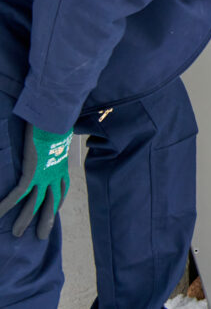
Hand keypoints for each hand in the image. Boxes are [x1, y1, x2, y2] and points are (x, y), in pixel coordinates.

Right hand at [0, 124, 71, 238]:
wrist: (55, 117)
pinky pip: (17, 195)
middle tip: (41, 236)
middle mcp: (55, 174)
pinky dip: (6, 206)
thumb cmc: (54, 121)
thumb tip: (46, 137)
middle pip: (52, 202)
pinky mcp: (32, 173)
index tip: (55, 210)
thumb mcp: (56, 134)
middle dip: (47, 219)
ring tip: (18, 234)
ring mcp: (44, 175)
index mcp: (61, 165)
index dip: (58, 201)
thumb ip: (51, 142)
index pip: (61, 188)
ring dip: (25, 220)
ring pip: (34, 204)